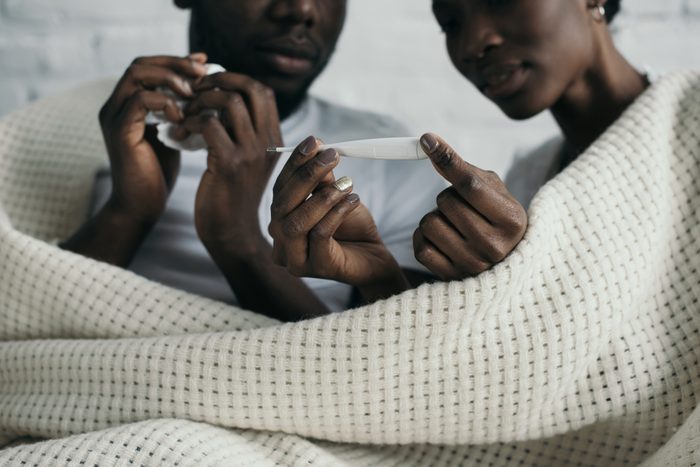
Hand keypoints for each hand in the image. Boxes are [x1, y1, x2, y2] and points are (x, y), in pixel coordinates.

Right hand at [99, 53, 207, 223]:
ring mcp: (114, 117)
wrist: (141, 207)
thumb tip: (206, 90)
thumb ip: (180, 111)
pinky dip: (164, 102)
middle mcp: (115, 105)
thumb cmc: (158, 173)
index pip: (148, 65)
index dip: (175, 61)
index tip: (204, 64)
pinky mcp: (119, 132)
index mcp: (126, 104)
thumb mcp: (173, 134)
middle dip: (175, 63)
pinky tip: (182, 116)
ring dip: (170, 79)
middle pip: (141, 63)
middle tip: (203, 72)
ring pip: (137, 74)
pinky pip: (139, 100)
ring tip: (193, 93)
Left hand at [177, 72, 282, 255]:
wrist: (232, 234)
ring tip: (184, 113)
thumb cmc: (232, 197)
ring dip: (201, 100)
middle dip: (219, 79)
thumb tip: (224, 100)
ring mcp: (251, 153)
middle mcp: (268, 143)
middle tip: (195, 89)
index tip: (210, 86)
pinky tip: (179, 133)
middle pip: (251, 88)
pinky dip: (190, 121)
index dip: (235, 79)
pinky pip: (209, 124)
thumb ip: (244, 134)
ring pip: (229, 101)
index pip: (262, 91)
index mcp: (274, 140)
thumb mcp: (248, 162)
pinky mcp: (228, 164)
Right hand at [269, 136, 408, 296]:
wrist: (374, 259)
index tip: (314, 141)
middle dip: (306, 177)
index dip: (295, 164)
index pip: (280, 189)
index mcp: (280, 223)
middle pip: (281, 206)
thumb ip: (323, 178)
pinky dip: (336, 213)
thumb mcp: (336, 197)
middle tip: (332, 156)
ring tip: (347, 183)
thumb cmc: (352, 229)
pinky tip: (353, 200)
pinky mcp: (317, 269)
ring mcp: (296, 260)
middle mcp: (281, 243)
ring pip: (296, 223)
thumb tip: (318, 147)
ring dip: (322, 197)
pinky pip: (320, 235)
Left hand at [413, 133, 526, 279]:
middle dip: (447, 197)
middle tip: (462, 207)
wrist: (505, 264)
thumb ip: (464, 169)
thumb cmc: (497, 218)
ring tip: (453, 225)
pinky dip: (423, 238)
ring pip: (429, 223)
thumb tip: (429, 142)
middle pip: (446, 202)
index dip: (446, 159)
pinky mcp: (451, 278)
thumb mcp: (494, 191)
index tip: (427, 139)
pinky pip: (420, 248)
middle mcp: (494, 246)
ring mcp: (472, 265)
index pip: (470, 186)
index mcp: (511, 220)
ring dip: (435, 217)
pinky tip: (441, 239)